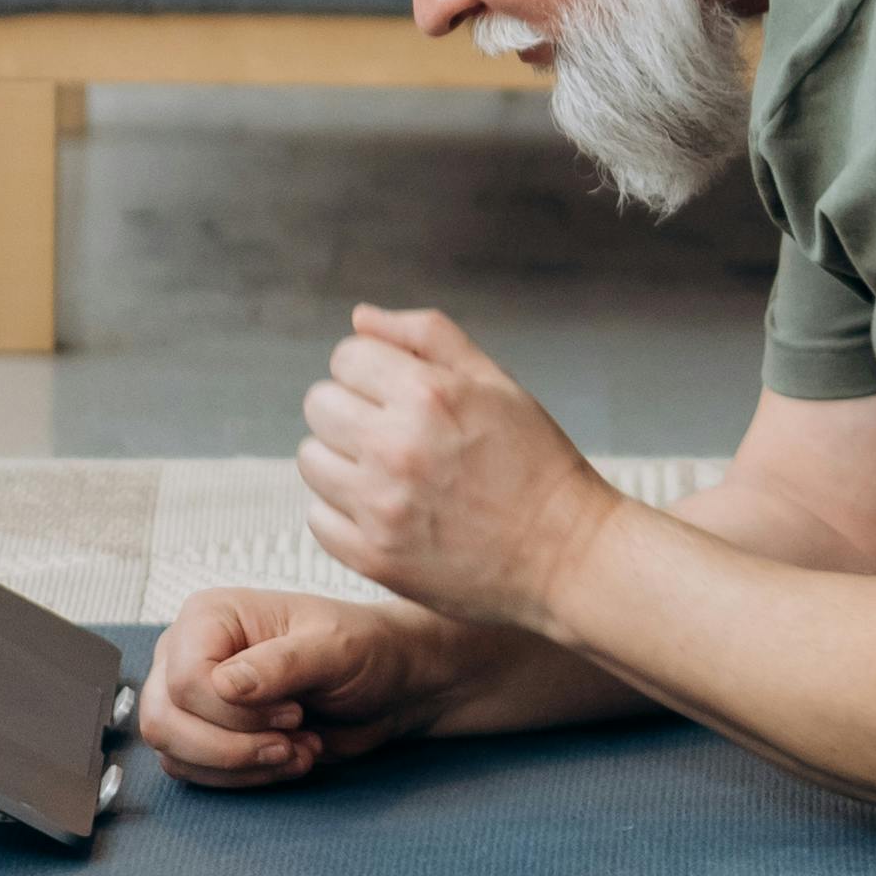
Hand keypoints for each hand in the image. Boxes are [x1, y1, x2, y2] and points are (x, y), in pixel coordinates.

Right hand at [139, 585, 471, 790]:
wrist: (389, 685)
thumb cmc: (368, 650)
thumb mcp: (338, 648)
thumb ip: (283, 663)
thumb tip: (224, 683)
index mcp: (211, 616)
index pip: (187, 680)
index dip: (236, 711)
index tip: (294, 712)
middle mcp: (187, 652)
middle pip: (165, 720)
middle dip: (233, 747)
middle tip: (294, 741)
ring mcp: (190, 697)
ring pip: (173, 751)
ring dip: (241, 765)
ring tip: (298, 750)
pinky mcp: (202, 733)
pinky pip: (191, 771)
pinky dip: (240, 778)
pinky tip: (287, 758)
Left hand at [293, 302, 623, 633]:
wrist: (565, 553)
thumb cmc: (535, 462)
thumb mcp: (496, 382)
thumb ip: (426, 337)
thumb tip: (360, 319)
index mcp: (428, 395)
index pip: (346, 356)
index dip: (372, 368)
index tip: (398, 391)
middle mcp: (395, 447)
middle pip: (319, 403)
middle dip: (352, 409)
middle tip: (394, 431)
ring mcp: (379, 506)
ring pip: (310, 459)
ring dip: (342, 459)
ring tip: (389, 471)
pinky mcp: (372, 556)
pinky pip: (318, 517)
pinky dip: (344, 511)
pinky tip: (387, 510)